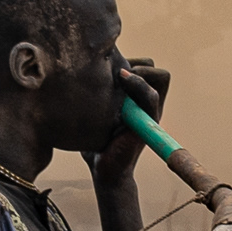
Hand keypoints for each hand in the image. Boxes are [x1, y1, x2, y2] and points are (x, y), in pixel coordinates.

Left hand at [82, 58, 171, 186]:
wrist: (103, 170)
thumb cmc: (93, 140)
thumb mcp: (94, 110)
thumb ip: (93, 92)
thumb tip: (72, 68)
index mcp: (137, 98)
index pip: (146, 66)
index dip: (131, 60)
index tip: (109, 66)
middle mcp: (147, 103)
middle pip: (154, 69)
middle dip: (137, 63)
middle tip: (116, 71)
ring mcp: (151, 111)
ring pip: (159, 77)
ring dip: (139, 71)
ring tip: (120, 75)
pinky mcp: (148, 121)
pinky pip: (151, 97)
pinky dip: (138, 85)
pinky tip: (121, 79)